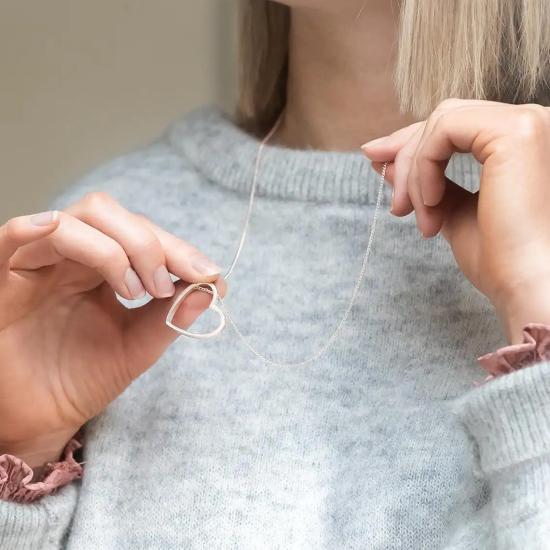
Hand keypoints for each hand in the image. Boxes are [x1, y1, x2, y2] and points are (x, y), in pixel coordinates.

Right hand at [0, 193, 225, 469]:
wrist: (39, 419)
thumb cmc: (82, 379)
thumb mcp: (136, 348)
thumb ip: (169, 317)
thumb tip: (211, 288)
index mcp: (103, 266)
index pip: (142, 233)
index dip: (178, 249)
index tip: (212, 277)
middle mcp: (72, 257)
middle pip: (111, 215)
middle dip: (151, 245)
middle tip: (166, 287)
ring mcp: (38, 263)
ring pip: (76, 221)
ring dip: (116, 249)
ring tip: (135, 291)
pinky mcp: (4, 280)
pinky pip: (13, 237)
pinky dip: (37, 229)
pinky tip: (57, 230)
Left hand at [361, 98, 549, 343]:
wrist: (529, 287)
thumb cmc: (501, 260)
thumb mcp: (453, 213)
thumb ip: (426, 184)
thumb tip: (387, 164)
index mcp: (519, 143)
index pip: (454, 127)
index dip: (412, 145)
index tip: (377, 165)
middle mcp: (529, 123)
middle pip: (444, 119)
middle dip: (406, 156)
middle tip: (395, 204)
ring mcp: (526, 123)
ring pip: (440, 123)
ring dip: (415, 172)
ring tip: (419, 217)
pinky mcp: (516, 131)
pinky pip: (443, 131)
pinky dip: (424, 167)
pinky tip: (430, 204)